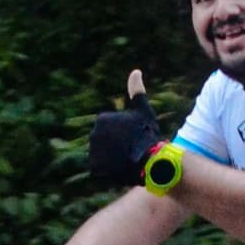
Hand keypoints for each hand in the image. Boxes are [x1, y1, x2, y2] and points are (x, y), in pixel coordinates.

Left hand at [87, 69, 161, 187]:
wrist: (151, 160)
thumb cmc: (148, 134)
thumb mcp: (143, 111)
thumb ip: (136, 91)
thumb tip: (136, 71)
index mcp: (102, 119)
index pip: (110, 129)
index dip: (123, 135)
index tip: (133, 137)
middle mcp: (93, 134)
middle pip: (105, 142)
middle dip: (116, 147)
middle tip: (131, 150)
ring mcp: (93, 152)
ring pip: (103, 157)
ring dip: (112, 160)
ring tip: (127, 160)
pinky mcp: (95, 169)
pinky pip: (101, 170)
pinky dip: (109, 172)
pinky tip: (121, 170)